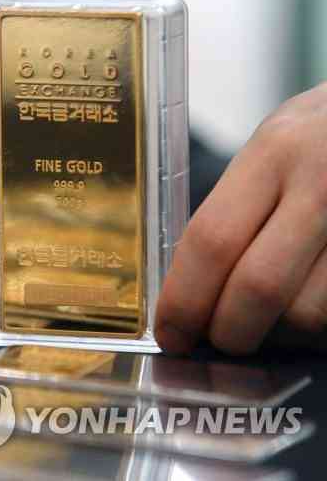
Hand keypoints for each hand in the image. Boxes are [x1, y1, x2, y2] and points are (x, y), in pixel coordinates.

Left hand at [156, 82, 326, 353]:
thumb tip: (191, 282)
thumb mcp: (283, 142)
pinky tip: (316, 303)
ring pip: (311, 315)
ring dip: (284, 335)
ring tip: (277, 318)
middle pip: (257, 287)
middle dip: (229, 332)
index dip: (183, 299)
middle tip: (219, 342)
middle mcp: (324, 181)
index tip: (171, 332)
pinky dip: (322, 328)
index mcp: (277, 150)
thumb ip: (242, 203)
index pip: (211, 239)